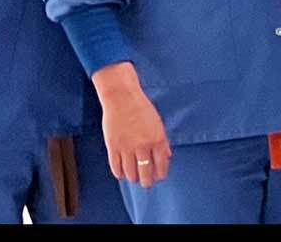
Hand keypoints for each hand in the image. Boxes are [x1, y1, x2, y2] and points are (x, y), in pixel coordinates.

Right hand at [92, 63, 170, 187]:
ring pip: (130, 172)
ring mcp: (127, 147)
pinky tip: (122, 174)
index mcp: (158, 139)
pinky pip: (116, 167)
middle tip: (146, 184)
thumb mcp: (157, 123)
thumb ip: (162, 141)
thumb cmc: (141, 108)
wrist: (122, 98)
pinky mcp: (113, 147)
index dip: (160, 173)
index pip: (162, 164)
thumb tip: (167, 156)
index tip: (159, 178)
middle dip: (147, 181)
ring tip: (134, 178)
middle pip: (146, 172)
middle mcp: (144, 146)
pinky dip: (119, 173)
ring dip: (133, 178)